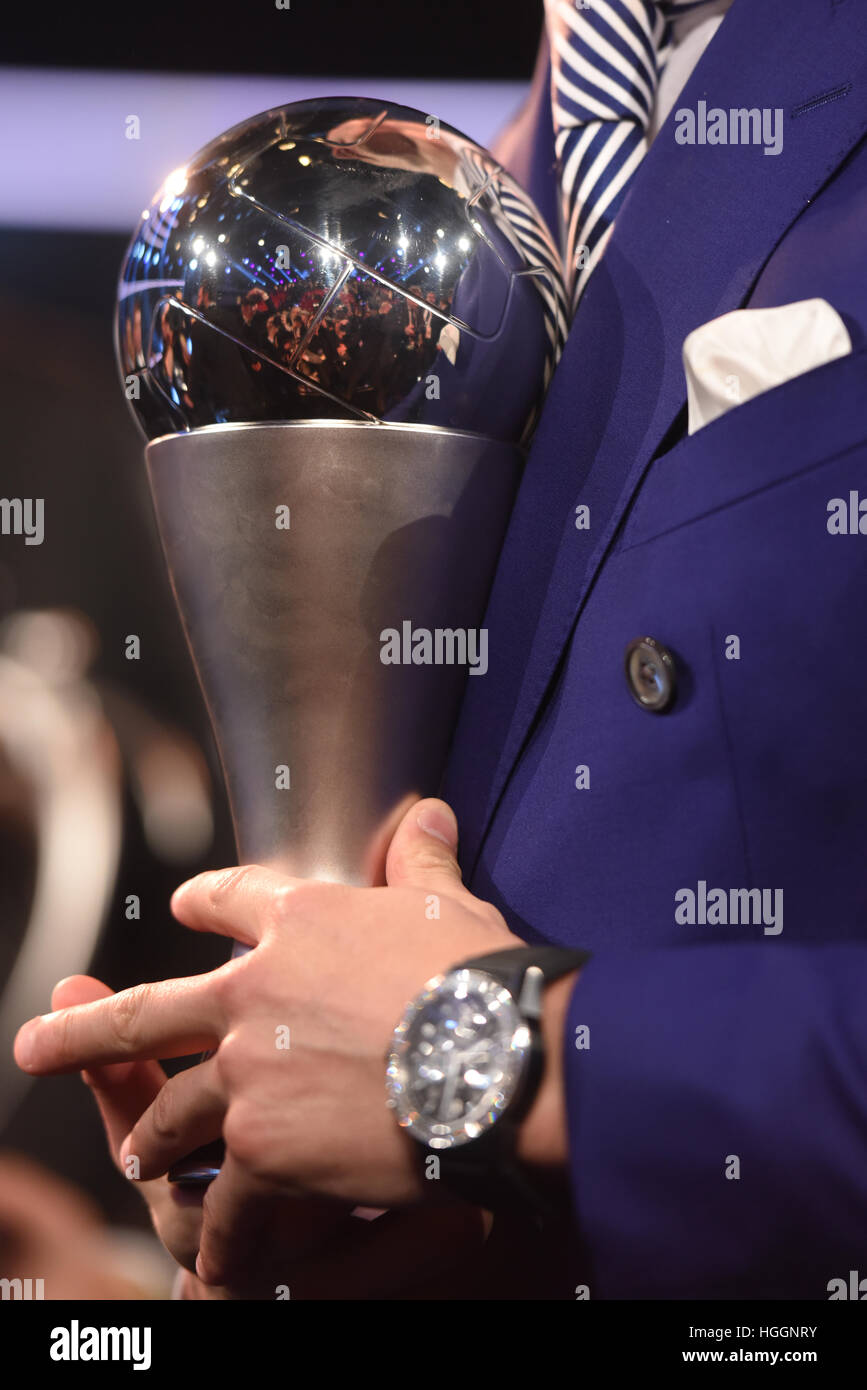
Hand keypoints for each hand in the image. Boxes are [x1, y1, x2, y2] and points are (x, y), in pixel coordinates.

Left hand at [14, 798, 570, 1287]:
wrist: (499, 1059)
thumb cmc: (482, 976)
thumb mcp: (447, 905)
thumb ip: (422, 861)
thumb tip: (428, 811)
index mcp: (296, 922)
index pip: (229, 901)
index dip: (202, 902)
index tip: (181, 907)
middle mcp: (250, 992)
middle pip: (145, 1013)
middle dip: (85, 1033)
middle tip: (35, 1044)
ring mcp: (246, 1072)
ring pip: (173, 1112)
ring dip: (151, 1136)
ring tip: (134, 1154)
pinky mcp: (261, 1148)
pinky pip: (225, 1199)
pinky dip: (223, 1230)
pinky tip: (219, 1250)